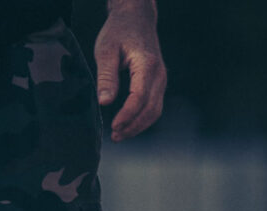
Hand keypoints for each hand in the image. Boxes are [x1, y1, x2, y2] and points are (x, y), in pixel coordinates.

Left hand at [95, 2, 166, 141]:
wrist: (135, 17)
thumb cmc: (119, 31)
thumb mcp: (106, 50)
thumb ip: (106, 77)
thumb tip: (105, 102)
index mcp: (147, 64)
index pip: (140, 97)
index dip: (127, 115)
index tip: (113, 126)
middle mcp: (159, 73)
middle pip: (150, 109)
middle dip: (132, 126)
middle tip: (114, 136)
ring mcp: (161, 79)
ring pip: (155, 111)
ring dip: (138, 126)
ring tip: (119, 135)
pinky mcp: (158, 83)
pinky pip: (154, 107)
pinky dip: (142, 120)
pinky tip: (128, 126)